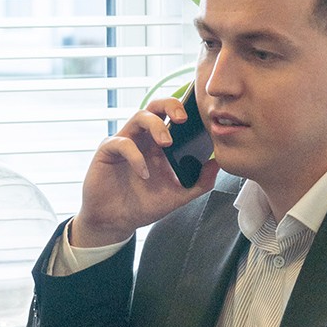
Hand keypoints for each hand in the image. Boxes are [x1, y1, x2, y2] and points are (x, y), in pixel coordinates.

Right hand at [71, 97, 217, 247]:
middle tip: (183, 118)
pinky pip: (122, 143)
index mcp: (160, 144)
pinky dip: (135, 155)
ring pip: (139, 116)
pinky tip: (144, 173)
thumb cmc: (143, 205)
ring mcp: (125, 142)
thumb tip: (218, 164)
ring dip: (156, 125)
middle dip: (171, 105)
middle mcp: (143, 138)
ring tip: (167, 143)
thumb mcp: (177, 196)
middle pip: (156, 107)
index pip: (173, 117)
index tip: (202, 117)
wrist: (115, 221)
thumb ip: (199, 183)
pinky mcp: (108, 151)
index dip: (186, 111)